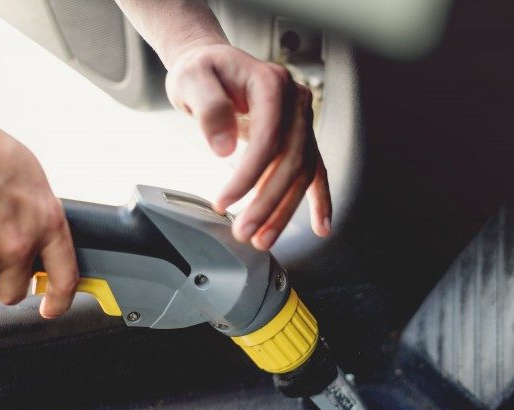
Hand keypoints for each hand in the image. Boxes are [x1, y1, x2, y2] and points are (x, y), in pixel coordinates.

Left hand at [165, 44, 331, 250]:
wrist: (212, 66)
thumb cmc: (202, 72)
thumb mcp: (192, 80)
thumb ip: (209, 108)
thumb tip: (224, 147)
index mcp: (271, 83)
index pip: (270, 137)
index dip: (249, 174)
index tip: (226, 200)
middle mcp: (294, 101)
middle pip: (291, 160)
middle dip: (268, 202)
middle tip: (245, 231)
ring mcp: (301, 120)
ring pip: (303, 172)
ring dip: (284, 211)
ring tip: (263, 239)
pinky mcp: (299, 137)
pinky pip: (315, 171)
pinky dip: (320, 200)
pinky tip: (321, 225)